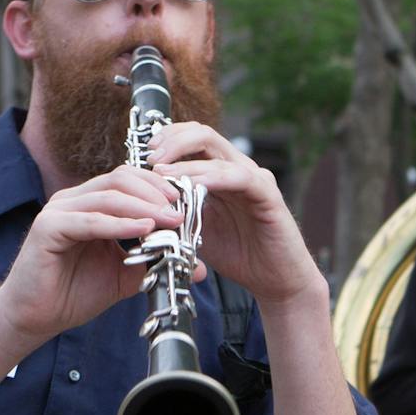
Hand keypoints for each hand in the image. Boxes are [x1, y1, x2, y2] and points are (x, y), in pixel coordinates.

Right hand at [0, 163, 191, 352]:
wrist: (35, 318)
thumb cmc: (73, 293)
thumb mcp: (125, 274)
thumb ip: (156, 263)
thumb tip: (197, 267)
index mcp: (90, 204)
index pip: (129, 180)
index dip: (159, 188)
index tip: (187, 204)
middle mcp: (73, 200)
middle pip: (120, 179)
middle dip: (155, 193)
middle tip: (181, 211)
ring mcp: (58, 210)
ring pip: (108, 196)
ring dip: (143, 206)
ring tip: (170, 220)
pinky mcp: (48, 228)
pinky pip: (90, 220)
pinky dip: (119, 224)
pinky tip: (143, 229)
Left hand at [144, 122, 322, 311]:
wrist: (274, 280)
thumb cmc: (237, 253)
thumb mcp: (195, 228)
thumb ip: (175, 209)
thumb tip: (142, 201)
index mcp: (219, 172)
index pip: (192, 138)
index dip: (166, 138)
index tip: (142, 154)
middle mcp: (237, 168)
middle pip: (203, 134)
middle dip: (172, 140)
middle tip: (150, 157)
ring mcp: (255, 178)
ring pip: (218, 152)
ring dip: (186, 161)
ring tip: (161, 172)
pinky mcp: (269, 195)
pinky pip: (240, 177)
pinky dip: (213, 178)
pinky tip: (193, 186)